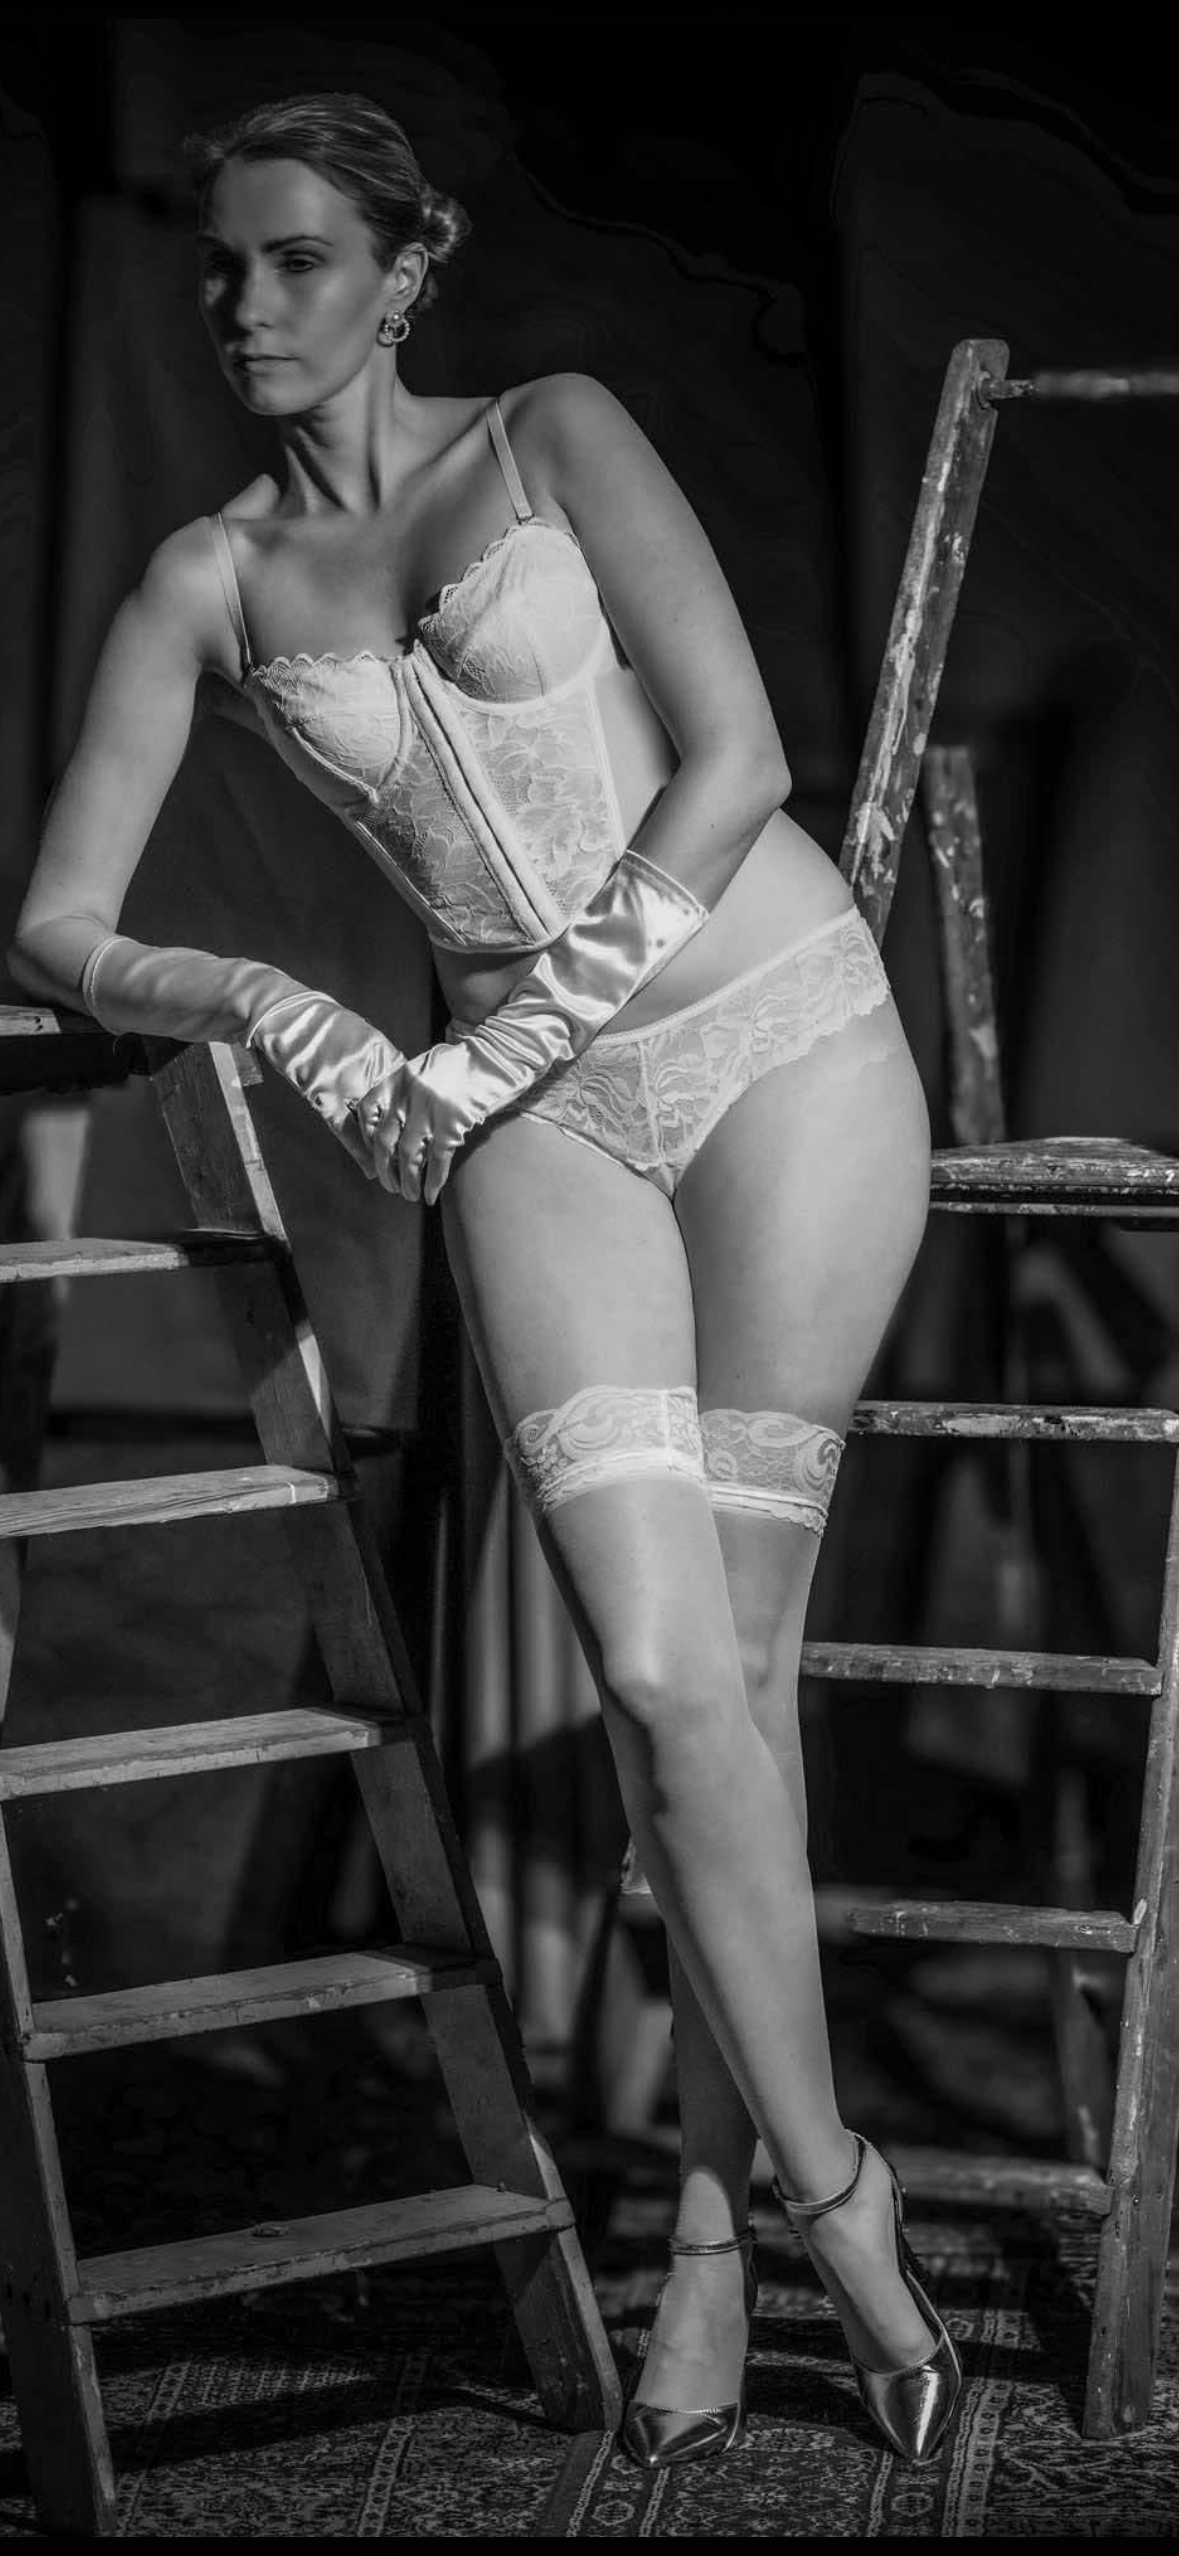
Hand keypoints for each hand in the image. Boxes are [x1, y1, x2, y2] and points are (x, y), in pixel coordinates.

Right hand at [248, 991, 404, 1176]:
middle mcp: (367, 1067)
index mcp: (381, 1052)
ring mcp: (344, 1082)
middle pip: (395, 1112)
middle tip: (420, 1164)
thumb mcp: (360, 1035)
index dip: (419, 1119)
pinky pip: (344, 1127)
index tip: (429, 1138)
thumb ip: (380, 1060)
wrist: (283, 1012)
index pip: (408, 1093)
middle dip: (408, 1140)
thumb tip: (401, 1084)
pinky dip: (357, 1149)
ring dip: (385, 1150)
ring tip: (399, 1174)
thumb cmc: (322, 1023)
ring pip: (372, 1124)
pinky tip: (370, 1168)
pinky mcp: (320, 1093)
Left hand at [360, 1045, 482, 1205]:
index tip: (374, 1154)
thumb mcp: (425, 1069)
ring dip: (407, 1181)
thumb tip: (395, 1126)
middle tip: (389, 1185)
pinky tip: (431, 1195)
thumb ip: (406, 1091)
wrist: (498, 1054)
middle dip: (385, 1169)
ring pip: (408, 1156)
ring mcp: (429, 1110)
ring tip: (409, 1195)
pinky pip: (437, 1160)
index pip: (367, 1112)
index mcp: (398, 1078)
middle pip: (384, 1141)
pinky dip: (433, 1181)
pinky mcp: (452, 1123)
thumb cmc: (463, 1063)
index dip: (367, 1138)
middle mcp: (408, 1095)